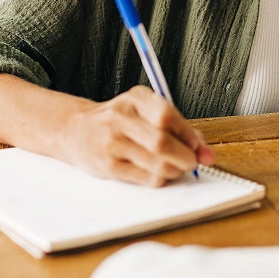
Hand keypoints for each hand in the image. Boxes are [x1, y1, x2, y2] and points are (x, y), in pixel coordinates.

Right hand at [62, 85, 215, 186]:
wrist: (76, 130)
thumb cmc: (117, 120)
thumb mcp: (141, 110)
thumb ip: (173, 125)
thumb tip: (202, 148)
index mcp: (135, 99)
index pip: (167, 115)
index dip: (188, 134)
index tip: (199, 146)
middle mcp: (121, 117)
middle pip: (162, 142)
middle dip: (185, 156)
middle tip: (193, 162)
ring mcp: (112, 142)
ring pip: (155, 163)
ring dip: (175, 170)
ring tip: (178, 169)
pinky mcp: (107, 165)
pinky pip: (144, 177)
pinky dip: (160, 179)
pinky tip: (160, 174)